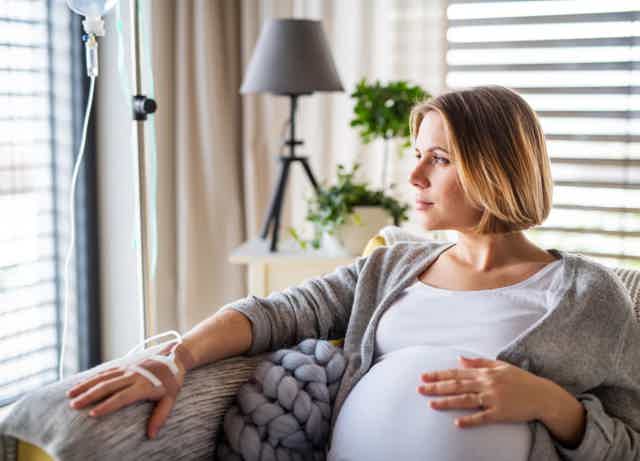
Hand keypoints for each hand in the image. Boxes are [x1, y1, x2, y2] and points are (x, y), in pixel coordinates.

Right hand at [66, 342, 194, 438]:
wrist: (176, 356)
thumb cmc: (173, 381)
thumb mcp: (171, 399)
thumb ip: (160, 417)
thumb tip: (151, 436)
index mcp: (144, 385)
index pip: (122, 397)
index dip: (107, 405)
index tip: (92, 414)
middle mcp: (133, 375)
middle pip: (107, 386)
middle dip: (89, 396)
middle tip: (73, 406)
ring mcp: (127, 368)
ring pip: (103, 377)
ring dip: (86, 385)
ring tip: (70, 395)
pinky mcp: (125, 363)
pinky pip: (106, 370)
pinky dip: (92, 377)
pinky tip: (80, 384)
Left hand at [417, 356, 547, 427]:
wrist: (542, 396)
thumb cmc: (520, 380)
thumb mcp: (500, 366)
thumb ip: (479, 363)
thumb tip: (459, 358)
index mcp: (485, 373)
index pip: (457, 373)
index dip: (439, 375)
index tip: (424, 377)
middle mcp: (487, 384)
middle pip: (457, 386)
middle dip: (437, 387)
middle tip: (420, 389)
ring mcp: (493, 399)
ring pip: (465, 400)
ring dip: (447, 402)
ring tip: (431, 404)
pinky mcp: (501, 413)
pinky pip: (482, 417)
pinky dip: (469, 420)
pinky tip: (456, 423)